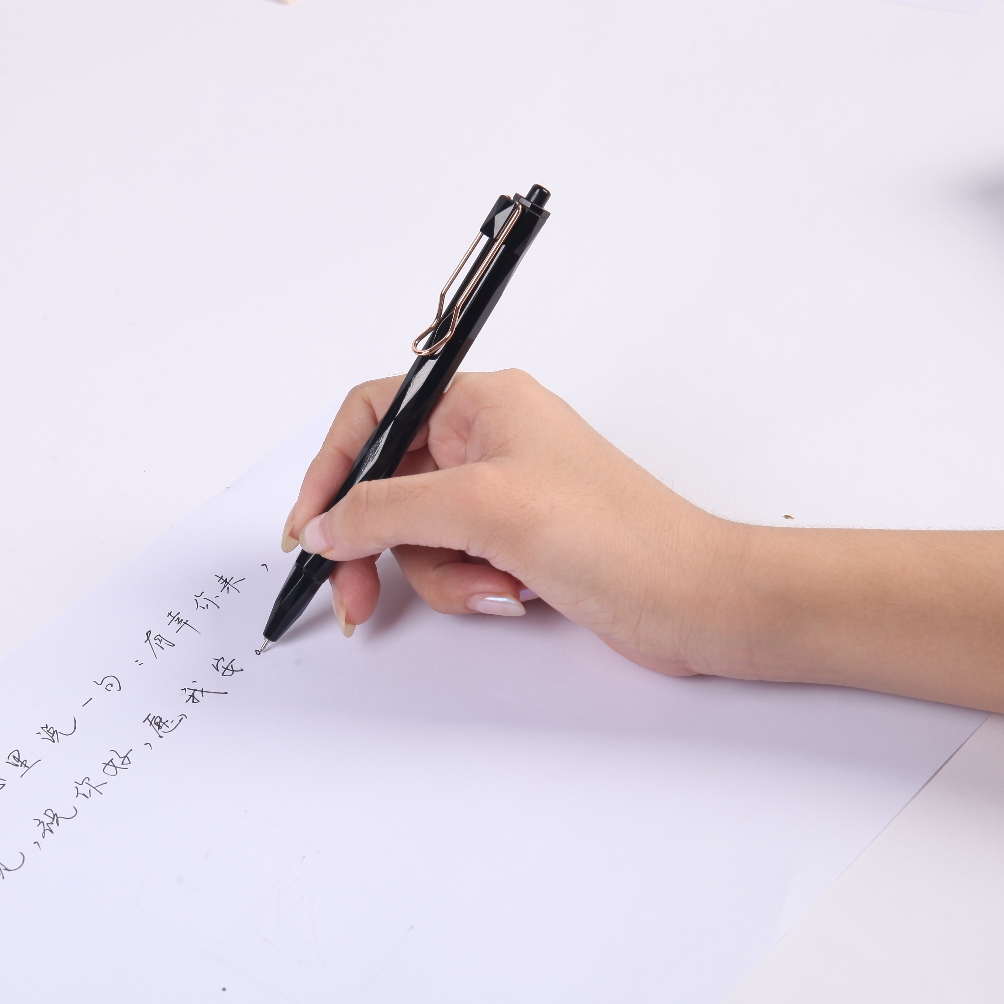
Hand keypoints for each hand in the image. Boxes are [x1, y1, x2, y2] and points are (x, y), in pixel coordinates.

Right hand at [281, 369, 744, 675]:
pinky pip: (452, 563)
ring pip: (415, 535)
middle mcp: (489, 439)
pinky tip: (513, 596)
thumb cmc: (618, 536)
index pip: (373, 414)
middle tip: (353, 597)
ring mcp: (502, 493)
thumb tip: (325, 524)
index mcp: (483, 402)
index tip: (307, 528)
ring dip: (438, 574)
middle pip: (385, 484)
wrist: (696, 601)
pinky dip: (468, 586)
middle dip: (372, 544)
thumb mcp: (481, 509)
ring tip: (492, 586)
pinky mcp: (515, 542)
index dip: (330, 469)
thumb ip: (385, 511)